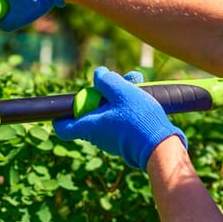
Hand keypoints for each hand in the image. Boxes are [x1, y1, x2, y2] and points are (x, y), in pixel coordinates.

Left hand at [53, 67, 187, 170]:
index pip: (63, 127)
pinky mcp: (126, 140)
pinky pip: (120, 120)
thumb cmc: (139, 120)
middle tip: (118, 79)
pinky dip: (127, 107)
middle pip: (90, 111)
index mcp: (88, 126)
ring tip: (137, 80)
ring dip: (119, 96)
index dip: (60, 116)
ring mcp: (111, 140)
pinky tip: (144, 93)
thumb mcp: (122, 92)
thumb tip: (98, 74)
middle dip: (103, 92)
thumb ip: (107, 81)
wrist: (162, 147)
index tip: (65, 105)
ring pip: (108, 112)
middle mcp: (96, 136)